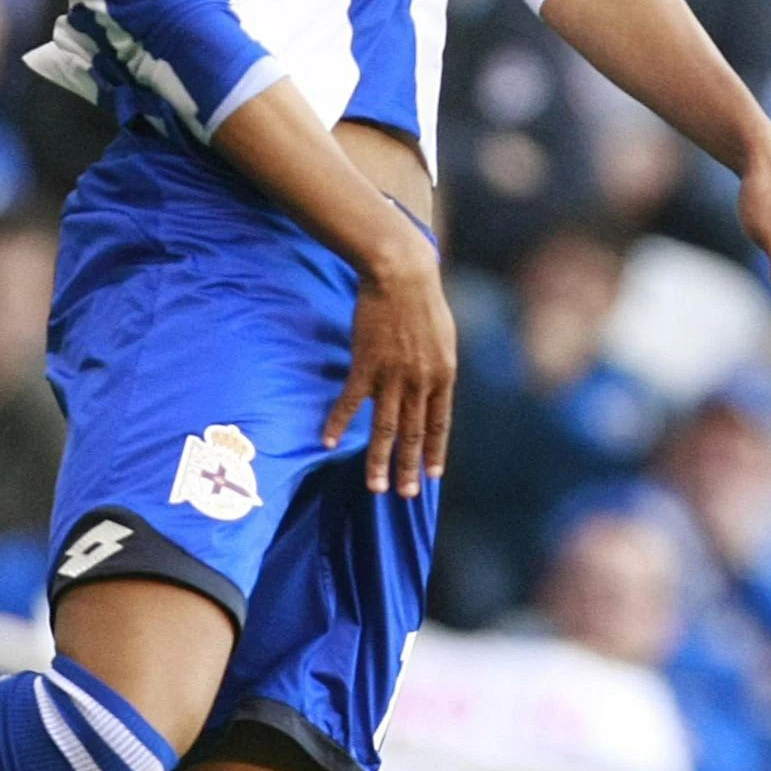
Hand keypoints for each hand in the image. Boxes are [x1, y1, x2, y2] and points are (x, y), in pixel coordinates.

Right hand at [324, 239, 453, 495]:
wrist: (402, 275)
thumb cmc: (424, 301)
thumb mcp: (443, 337)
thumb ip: (437, 366)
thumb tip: (433, 384)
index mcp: (443, 377)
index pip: (440, 425)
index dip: (436, 453)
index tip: (433, 476)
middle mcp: (420, 384)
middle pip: (413, 435)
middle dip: (408, 468)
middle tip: (404, 495)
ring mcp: (392, 377)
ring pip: (384, 429)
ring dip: (378, 461)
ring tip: (374, 486)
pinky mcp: (365, 366)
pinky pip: (350, 402)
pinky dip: (337, 423)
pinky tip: (327, 442)